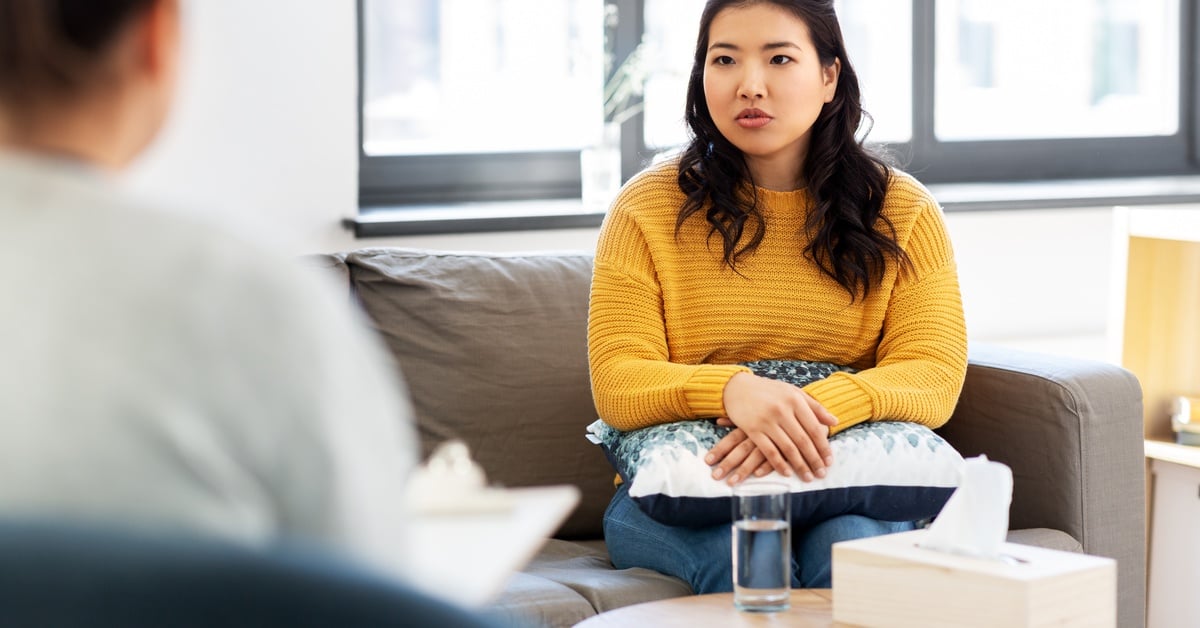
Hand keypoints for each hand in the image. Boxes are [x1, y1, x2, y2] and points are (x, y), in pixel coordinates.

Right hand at [706, 372, 836, 484]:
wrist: (737, 387)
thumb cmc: (769, 391)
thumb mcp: (793, 392)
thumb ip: (815, 406)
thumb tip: (835, 421)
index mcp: (795, 400)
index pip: (814, 428)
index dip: (823, 447)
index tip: (829, 461)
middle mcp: (782, 410)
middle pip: (803, 440)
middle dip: (814, 460)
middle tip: (821, 474)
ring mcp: (767, 420)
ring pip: (788, 448)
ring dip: (800, 465)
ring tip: (808, 477)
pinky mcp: (752, 429)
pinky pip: (769, 451)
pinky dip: (779, 464)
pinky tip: (787, 473)